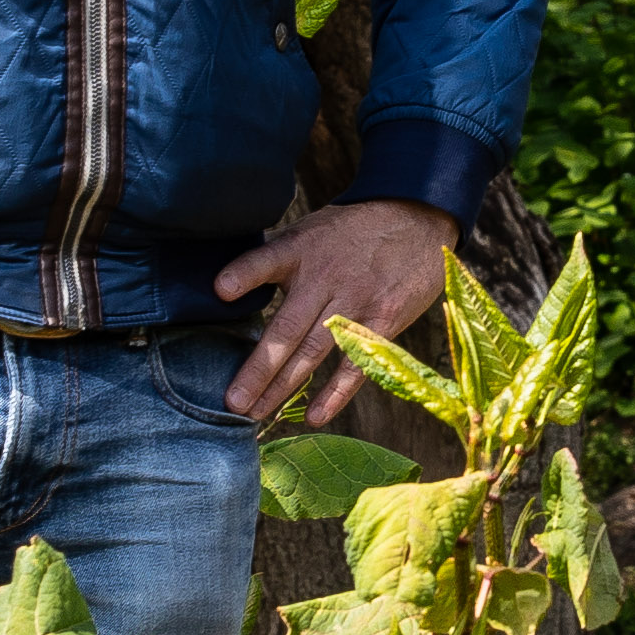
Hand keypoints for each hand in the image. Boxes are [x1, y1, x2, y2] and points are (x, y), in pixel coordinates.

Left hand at [215, 199, 452, 428]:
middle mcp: (325, 277)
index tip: (220, 290)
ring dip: (284, 386)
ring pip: (314, 351)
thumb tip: (227, 287)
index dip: (244, 274)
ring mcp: (355, 301)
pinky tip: (315, 415)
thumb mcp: (311, 230)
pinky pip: (355, 363)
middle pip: (286, 328)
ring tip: (257, 413)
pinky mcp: (383, 320)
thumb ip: (278, 259)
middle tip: (233, 402)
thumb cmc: (352, 231)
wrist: (414, 219)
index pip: (267, 260)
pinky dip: (336, 393)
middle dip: (258, 369)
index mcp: (301, 250)